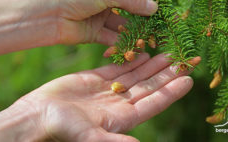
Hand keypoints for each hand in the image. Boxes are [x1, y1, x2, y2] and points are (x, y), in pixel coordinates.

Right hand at [15, 53, 199, 140]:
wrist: (38, 116)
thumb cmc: (62, 129)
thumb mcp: (89, 137)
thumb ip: (113, 140)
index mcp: (123, 118)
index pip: (154, 103)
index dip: (172, 92)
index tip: (189, 80)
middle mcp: (120, 103)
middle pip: (150, 87)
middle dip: (168, 75)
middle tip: (185, 61)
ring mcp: (109, 90)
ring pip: (137, 75)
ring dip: (154, 65)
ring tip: (169, 54)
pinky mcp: (96, 79)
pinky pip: (119, 67)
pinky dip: (132, 60)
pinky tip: (144, 53)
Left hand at [56, 0, 157, 44]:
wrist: (45, 14)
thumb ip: (131, 1)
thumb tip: (154, 8)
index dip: (148, 5)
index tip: (162, 14)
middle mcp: (105, 2)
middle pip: (130, 13)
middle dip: (143, 23)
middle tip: (157, 33)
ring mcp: (100, 17)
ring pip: (122, 27)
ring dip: (134, 35)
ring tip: (147, 43)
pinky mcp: (94, 34)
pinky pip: (111, 39)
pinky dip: (121, 44)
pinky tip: (131, 50)